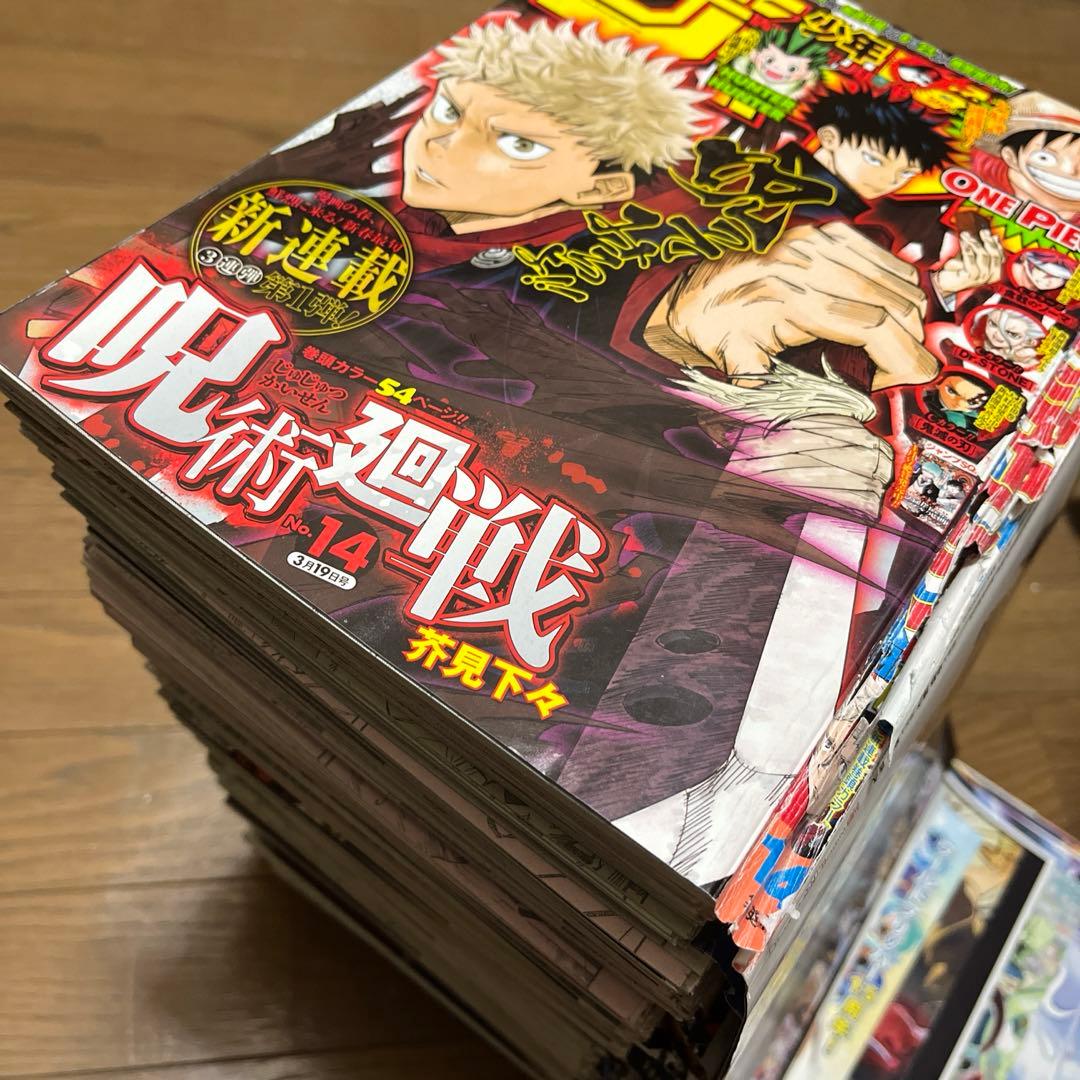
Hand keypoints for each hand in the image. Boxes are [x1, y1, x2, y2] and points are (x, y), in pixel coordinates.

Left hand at [650, 221, 937, 390]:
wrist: (696, 288)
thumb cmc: (717, 329)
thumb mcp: (735, 363)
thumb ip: (769, 381)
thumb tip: (801, 398)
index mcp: (794, 299)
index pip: (875, 326)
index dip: (904, 356)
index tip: (914, 379)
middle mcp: (813, 262)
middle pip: (896, 301)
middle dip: (911, 340)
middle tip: (904, 369)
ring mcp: (823, 240)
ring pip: (897, 278)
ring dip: (909, 314)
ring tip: (897, 344)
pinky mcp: (829, 231)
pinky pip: (884, 258)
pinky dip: (896, 286)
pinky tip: (889, 311)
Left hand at [933, 228, 1004, 294]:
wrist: (943, 283)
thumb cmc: (958, 271)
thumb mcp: (973, 258)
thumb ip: (983, 249)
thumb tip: (994, 236)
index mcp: (993, 273)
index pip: (1000, 256)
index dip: (997, 244)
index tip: (992, 234)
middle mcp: (989, 276)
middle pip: (994, 255)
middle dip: (988, 241)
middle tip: (982, 232)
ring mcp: (981, 277)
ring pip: (983, 255)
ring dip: (975, 242)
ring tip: (966, 235)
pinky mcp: (970, 276)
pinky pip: (971, 258)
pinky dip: (967, 248)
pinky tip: (963, 242)